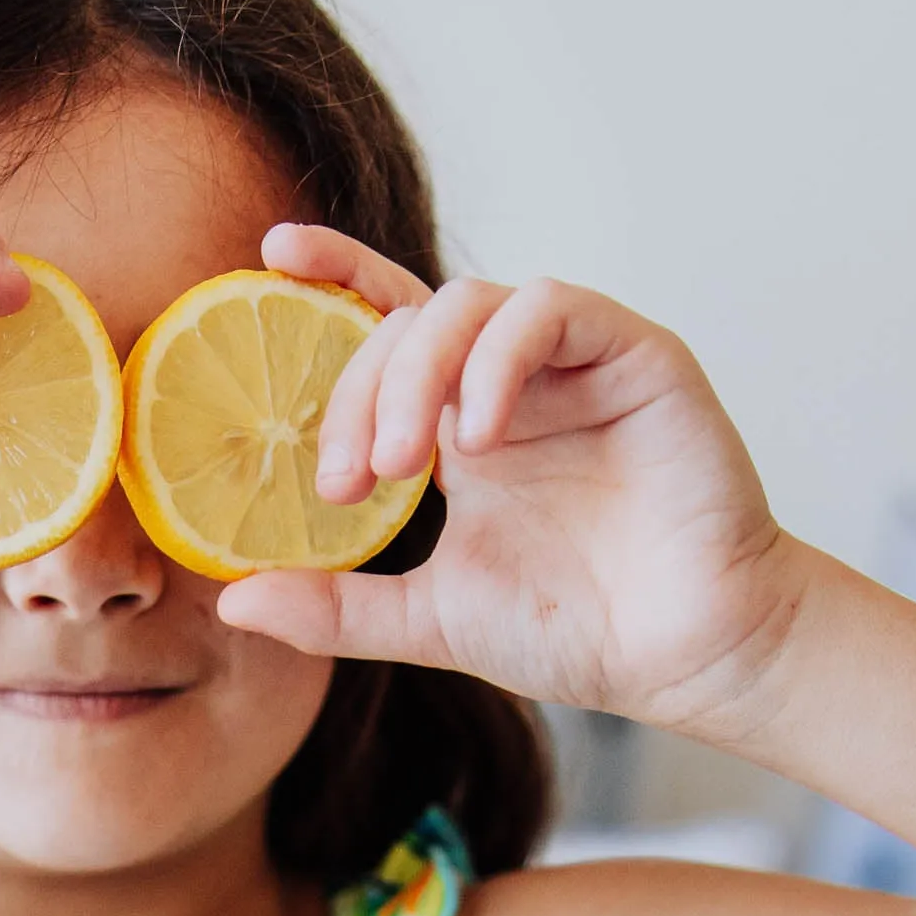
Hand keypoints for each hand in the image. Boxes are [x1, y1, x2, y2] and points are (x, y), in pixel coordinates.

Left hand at [221, 225, 810, 734]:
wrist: (684, 657)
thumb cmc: (576, 631)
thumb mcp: (429, 620)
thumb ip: (337, 607)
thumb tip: (232, 600)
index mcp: (461, 428)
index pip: (388, 327)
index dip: (333, 277)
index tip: (266, 258)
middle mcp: (512, 382)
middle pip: (409, 322)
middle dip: (358, 389)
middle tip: (346, 480)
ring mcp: (573, 364)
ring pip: (471, 302)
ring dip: (415, 373)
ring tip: (400, 466)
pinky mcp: (634, 355)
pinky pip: (549, 310)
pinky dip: (497, 358)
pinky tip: (477, 435)